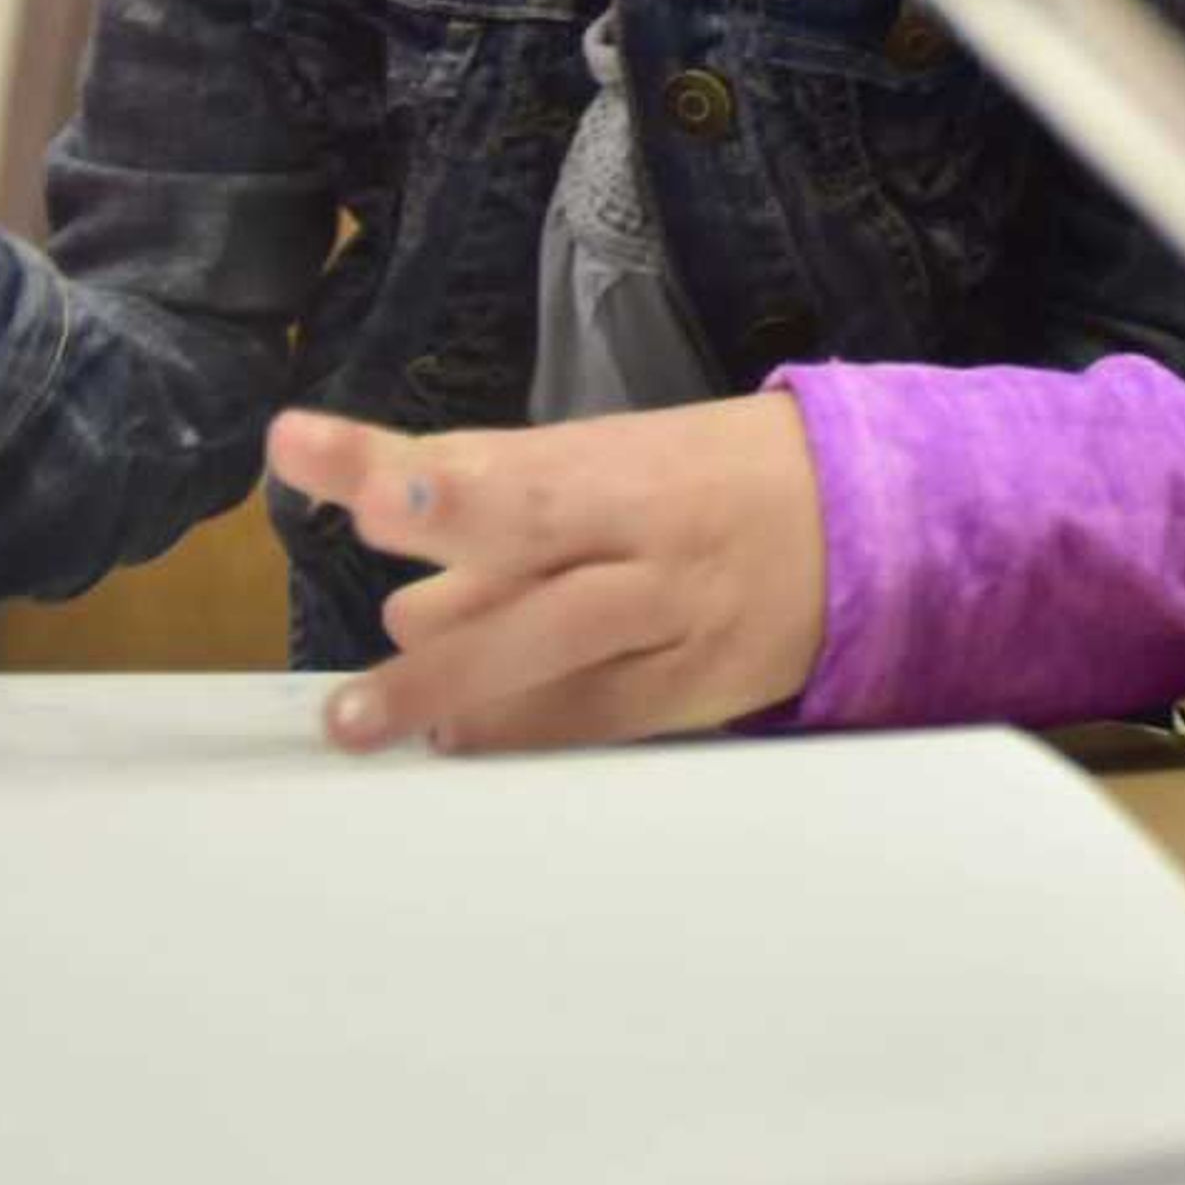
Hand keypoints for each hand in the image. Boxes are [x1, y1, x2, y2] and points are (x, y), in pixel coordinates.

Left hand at [267, 396, 826, 752]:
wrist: (871, 532)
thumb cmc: (722, 484)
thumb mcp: (629, 464)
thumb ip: (518, 516)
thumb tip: (411, 599)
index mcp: (630, 466)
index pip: (506, 461)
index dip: (420, 465)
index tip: (313, 447)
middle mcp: (649, 536)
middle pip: (538, 529)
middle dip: (444, 524)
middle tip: (361, 529)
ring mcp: (676, 618)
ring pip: (558, 644)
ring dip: (448, 679)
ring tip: (359, 715)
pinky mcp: (696, 691)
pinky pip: (596, 717)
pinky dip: (519, 728)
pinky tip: (455, 737)